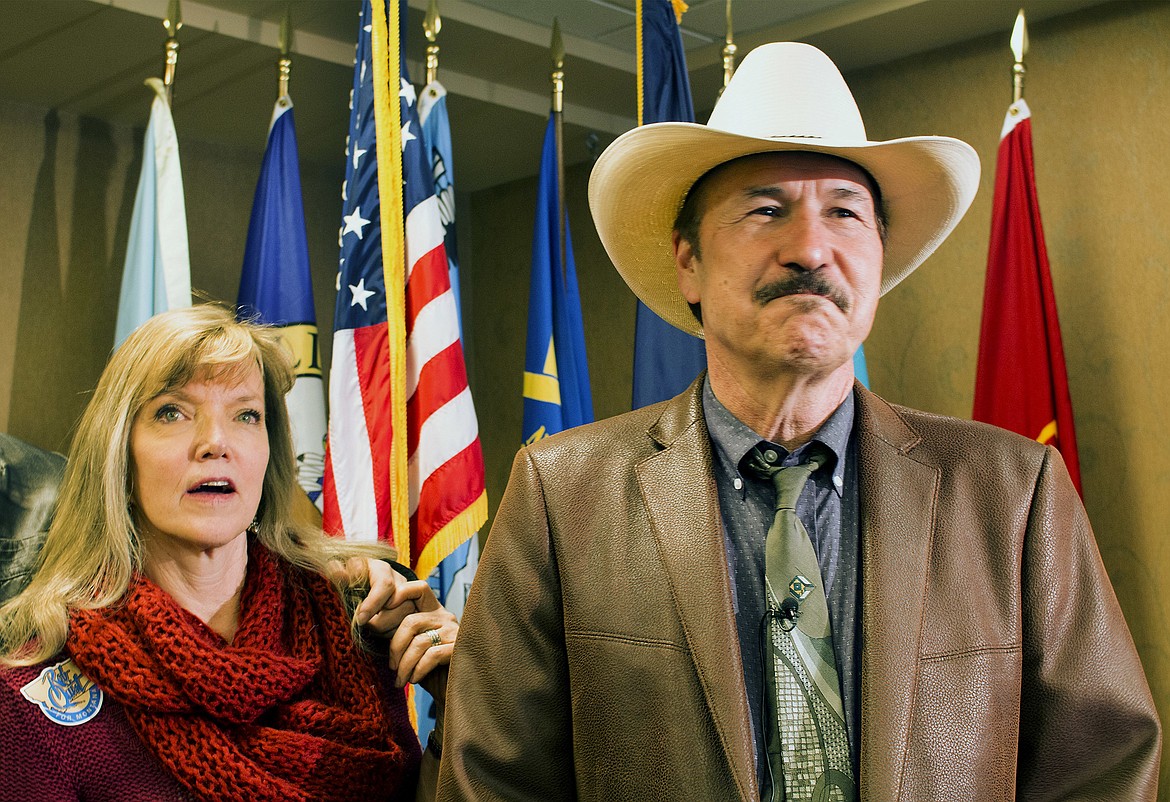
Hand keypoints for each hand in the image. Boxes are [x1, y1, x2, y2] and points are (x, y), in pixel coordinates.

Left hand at [339, 558, 458, 686]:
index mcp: (433, 611)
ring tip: (401, 679)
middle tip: (391, 666)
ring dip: (404, 664)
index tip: (378, 618)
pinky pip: (431, 655)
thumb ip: (397, 632)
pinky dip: (418, 670)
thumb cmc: (428, 671)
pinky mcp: (459, 650)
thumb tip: (367, 622)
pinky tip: (414, 680)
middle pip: (411, 620)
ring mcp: (454, 632)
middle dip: (395, 646)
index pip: (417, 588)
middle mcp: (445, 617)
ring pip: (419, 641)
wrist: (455, 694)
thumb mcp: (409, 647)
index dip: (397, 595)